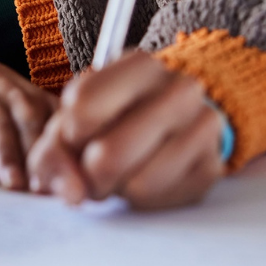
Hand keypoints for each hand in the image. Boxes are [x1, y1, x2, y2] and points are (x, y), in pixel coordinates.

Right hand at [0, 54, 57, 189]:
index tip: (72, 185)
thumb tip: (68, 185)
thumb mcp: (31, 110)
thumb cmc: (1, 99)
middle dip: (40, 160)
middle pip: (31, 127)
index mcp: (41, 103)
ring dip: (7, 156)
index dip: (66, 157)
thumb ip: (49, 140)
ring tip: (12, 182)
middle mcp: (18, 98)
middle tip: (45, 189)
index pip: (57, 129)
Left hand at [27, 50, 224, 209]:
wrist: (176, 123)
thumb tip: (71, 192)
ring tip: (120, 171)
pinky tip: (144, 177)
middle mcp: (179, 89)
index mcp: (141, 65)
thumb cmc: (116, 118)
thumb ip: (53, 153)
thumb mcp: (75, 119)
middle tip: (92, 168)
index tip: (74, 136)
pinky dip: (141, 200)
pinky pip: (160, 200)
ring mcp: (203, 128)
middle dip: (89, 174)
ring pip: (136, 184)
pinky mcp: (211, 167)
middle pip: (108, 155)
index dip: (67, 136)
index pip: (81, 107)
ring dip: (117, 188)